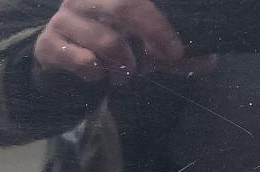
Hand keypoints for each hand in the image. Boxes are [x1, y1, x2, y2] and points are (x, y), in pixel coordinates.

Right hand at [33, 0, 211, 82]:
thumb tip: (210, 60)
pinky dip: (97, 74)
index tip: (176, 49)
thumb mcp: (145, 47)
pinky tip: (99, 76)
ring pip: (105, 40)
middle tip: (162, 60)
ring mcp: (64, 17)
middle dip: (149, 36)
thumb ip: (173, 54)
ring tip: (126, 73)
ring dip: (123, 64)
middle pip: (124, 6)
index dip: (158, 23)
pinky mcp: (49, 43)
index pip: (137, 0)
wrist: (59, 59)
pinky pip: (81, 60)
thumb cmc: (108, 45)